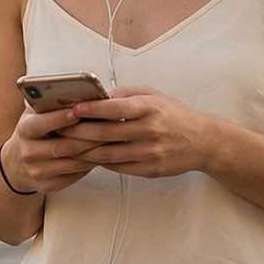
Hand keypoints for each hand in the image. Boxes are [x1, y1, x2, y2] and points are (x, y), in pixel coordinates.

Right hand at [0, 106, 101, 193]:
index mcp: (24, 130)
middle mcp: (28, 152)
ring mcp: (37, 171)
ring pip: (73, 163)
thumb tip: (79, 95)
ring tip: (110, 141)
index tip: (78, 111)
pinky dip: (89, 165)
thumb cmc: (33, 132)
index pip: (40, 124)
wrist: (15, 163)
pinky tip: (100, 155)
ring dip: (94, 152)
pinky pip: (75, 176)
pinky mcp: (47, 186)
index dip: (60, 118)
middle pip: (63, 147)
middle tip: (109, 127)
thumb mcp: (35, 114)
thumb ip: (50, 104)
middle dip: (88, 137)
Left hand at [51, 87, 220, 178]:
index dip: (90, 109)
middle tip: (58, 129)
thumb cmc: (174, 114)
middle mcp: (149, 131)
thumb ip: (126, 94)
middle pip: (105, 134)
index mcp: (149, 108)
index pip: (114, 109)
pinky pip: (118, 167)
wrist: (205, 142)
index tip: (71, 108)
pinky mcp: (150, 169)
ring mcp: (150, 153)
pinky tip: (86, 157)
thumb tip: (96, 95)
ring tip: (65, 145)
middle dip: (78, 132)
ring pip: (108, 154)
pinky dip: (100, 162)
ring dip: (83, 150)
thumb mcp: (154, 96)